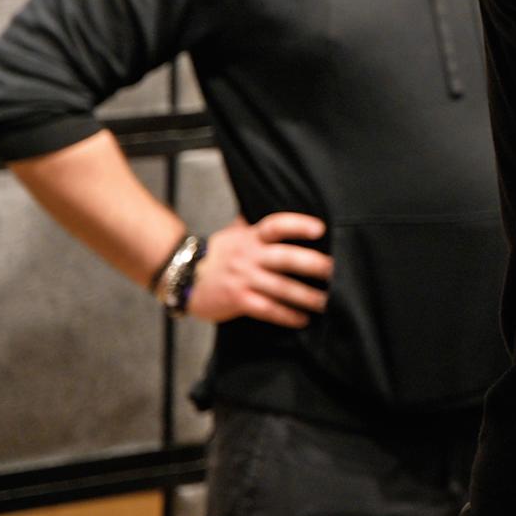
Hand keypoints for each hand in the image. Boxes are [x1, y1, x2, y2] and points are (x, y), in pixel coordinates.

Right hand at [185, 213, 333, 327]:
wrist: (181, 276)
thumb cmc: (216, 254)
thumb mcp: (234, 233)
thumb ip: (254, 222)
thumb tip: (272, 196)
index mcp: (251, 237)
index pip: (276, 225)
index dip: (298, 225)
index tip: (320, 229)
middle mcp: (250, 256)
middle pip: (285, 258)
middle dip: (312, 264)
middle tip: (335, 270)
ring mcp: (244, 279)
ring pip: (281, 287)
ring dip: (307, 296)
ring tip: (328, 301)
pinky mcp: (237, 300)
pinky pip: (267, 309)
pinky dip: (287, 315)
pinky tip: (303, 319)